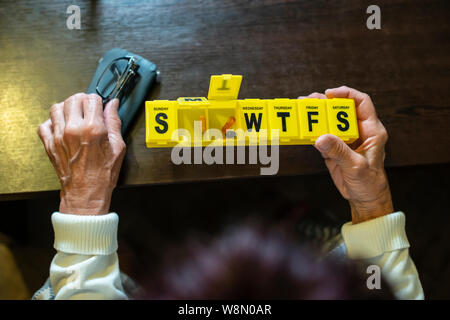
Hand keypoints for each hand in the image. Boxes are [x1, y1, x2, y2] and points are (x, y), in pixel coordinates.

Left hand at [37, 93, 125, 214]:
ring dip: (66, 109)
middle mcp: (74, 129)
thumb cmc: (103, 174)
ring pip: (57, 107)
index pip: (92, 99)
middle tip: (88, 111)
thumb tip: (113, 105)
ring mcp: (58, 136)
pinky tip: (62, 128)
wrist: (86, 193)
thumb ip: (114, 122)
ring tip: (75, 117)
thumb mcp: (118, 147)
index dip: (98, 102)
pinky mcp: (49, 144)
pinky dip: (52, 123)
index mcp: (93, 128)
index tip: (100, 108)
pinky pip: (45, 124)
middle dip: (82, 102)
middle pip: (73, 99)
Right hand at [302, 88, 392, 223]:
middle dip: (325, 102)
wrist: (365, 199)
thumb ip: (339, 151)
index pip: (362, 103)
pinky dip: (311, 131)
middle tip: (309, 100)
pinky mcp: (334, 149)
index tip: (330, 93)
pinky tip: (302, 128)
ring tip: (301, 109)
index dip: (347, 94)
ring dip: (315, 115)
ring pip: (329, 121)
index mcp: (372, 131)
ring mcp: (344, 139)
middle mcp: (358, 131)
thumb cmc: (370, 183)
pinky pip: (322, 135)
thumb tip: (321, 138)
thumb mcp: (356, 167)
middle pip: (341, 109)